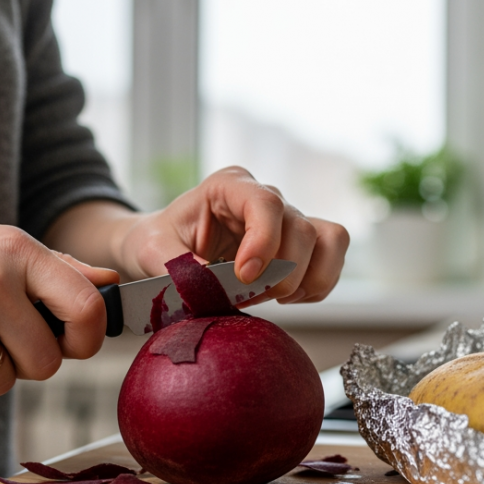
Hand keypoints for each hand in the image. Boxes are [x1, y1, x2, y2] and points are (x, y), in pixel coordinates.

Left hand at [118, 167, 348, 303]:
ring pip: (329, 240)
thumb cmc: (157, 242)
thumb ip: (179, 268)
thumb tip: (214, 289)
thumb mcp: (152, 251)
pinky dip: (316, 286)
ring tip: (272, 296)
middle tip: (245, 296)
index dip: (263, 242)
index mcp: (229, 186)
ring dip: (306, 279)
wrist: (164, 247)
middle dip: (279, 274)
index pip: (265, 203)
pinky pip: (331, 259)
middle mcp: (266, 197)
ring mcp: (289, 219)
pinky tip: (284, 297)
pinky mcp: (303, 244)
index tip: (244, 277)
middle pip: (301, 230)